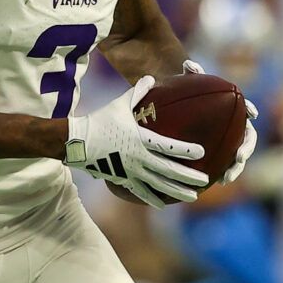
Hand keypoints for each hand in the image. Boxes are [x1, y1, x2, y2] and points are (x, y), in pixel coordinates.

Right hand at [67, 76, 207, 208]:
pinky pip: (140, 191)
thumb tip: (151, 78)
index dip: (185, 150)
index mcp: (140, 139)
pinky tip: (163, 204)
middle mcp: (138, 158)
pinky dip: (152, 198)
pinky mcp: (122, 179)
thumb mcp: (120, 104)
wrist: (77, 142)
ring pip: (158, 184)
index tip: (202, 153)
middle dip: (188, 176)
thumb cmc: (100, 120)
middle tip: (206, 180)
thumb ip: (138, 92)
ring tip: (193, 197)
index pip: (168, 146)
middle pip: (168, 170)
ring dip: (177, 191)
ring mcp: (131, 171)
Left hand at [181, 61, 257, 185]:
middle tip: (238, 157)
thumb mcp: (188, 84)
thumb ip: (192, 74)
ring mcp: (229, 143)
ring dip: (234, 168)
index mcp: (233, 111)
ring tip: (226, 178)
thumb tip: (189, 65)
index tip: (252, 113)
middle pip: (247, 139)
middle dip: (245, 149)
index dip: (250, 109)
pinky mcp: (219, 156)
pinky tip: (212, 183)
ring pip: (237, 158)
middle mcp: (235, 128)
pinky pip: (221, 167)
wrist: (181, 111)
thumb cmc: (188, 94)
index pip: (245, 109)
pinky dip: (219, 175)